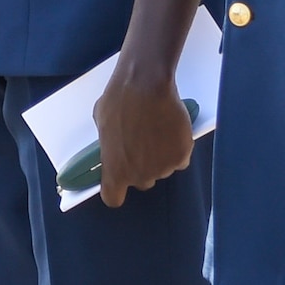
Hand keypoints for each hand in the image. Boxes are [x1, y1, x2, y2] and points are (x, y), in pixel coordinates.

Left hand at [92, 51, 195, 206]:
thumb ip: (109, 143)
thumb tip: (113, 144)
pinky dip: (177, 148)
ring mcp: (163, 168)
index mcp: (116, 170)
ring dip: (160, 156)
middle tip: (142, 144)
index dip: (116, 189)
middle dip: (142, 167)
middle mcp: (140, 176)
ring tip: (156, 130)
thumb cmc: (119, 100)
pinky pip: (179, 159)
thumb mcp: (101, 123)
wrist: (146, 85)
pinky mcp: (182, 156)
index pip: (113, 198)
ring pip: (162, 169)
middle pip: (142, 181)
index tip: (119, 179)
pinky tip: (170, 130)